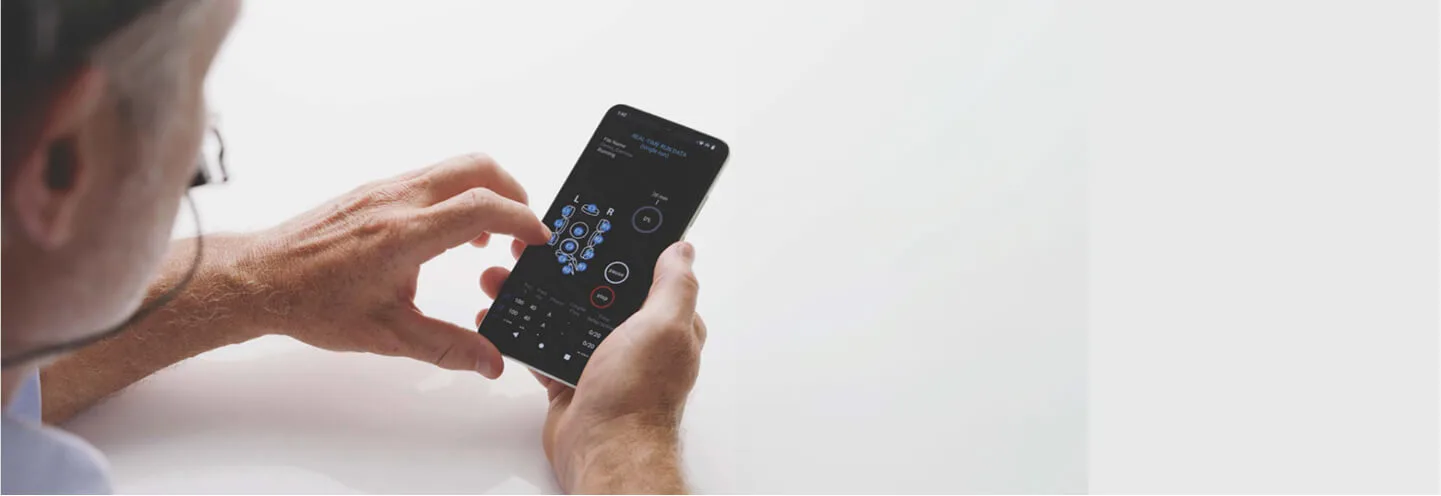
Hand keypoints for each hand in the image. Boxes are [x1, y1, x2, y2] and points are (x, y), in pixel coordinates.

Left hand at [223, 154, 548, 376]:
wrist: (259, 279)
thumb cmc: (312, 303)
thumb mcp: (388, 335)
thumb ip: (448, 347)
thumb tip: (491, 361)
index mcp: (406, 234)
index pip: (483, 208)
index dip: (522, 221)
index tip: (540, 241)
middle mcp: (398, 201)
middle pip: (478, 168)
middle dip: (514, 192)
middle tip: (523, 230)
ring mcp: (384, 190)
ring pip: (453, 168)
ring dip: (484, 194)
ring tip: (488, 239)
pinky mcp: (374, 191)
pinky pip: (429, 178)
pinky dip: (456, 196)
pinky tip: (448, 236)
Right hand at [476, 241, 705, 492]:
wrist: (603, 450)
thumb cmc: (638, 397)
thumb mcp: (665, 326)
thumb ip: (675, 285)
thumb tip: (682, 248)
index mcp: (665, 324)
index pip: (647, 274)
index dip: (622, 250)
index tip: (594, 229)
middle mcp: (637, 341)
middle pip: (600, 290)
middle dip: (568, 270)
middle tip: (537, 249)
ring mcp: (603, 360)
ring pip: (567, 315)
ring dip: (538, 295)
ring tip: (508, 276)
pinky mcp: (571, 378)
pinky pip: (545, 346)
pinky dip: (524, 331)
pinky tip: (506, 315)